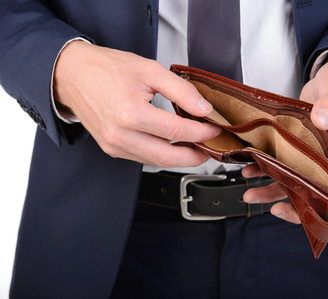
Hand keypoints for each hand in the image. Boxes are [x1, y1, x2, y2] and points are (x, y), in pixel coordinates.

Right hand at [54, 41, 220, 166]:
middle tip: (210, 149)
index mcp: (131, 114)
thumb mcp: (150, 70)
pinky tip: (172, 146)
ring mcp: (115, 146)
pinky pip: (143, 158)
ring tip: (196, 147)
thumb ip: (181, 91)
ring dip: (180, 158)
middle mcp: (121, 136)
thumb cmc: (106, 69)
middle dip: (195, 156)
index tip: (214, 128)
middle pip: (170, 157)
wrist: (73, 75)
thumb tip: (203, 109)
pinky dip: (161, 155)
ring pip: (157, 162)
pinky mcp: (112, 149)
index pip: (178, 131)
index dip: (202, 132)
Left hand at [242, 51, 327, 222]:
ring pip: (292, 182)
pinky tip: (248, 168)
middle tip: (270, 209)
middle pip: (312, 195)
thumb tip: (321, 118)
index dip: (327, 208)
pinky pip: (280, 164)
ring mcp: (311, 155)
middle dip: (290, 205)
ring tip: (250, 194)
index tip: (307, 211)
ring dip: (270, 190)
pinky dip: (263, 169)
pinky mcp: (297, 147)